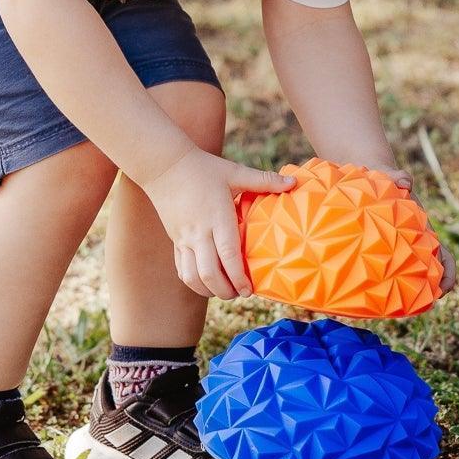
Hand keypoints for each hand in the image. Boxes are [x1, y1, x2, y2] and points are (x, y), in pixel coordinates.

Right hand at [146, 149, 293, 299]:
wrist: (164, 165)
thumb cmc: (204, 168)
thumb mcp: (235, 172)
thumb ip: (264, 180)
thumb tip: (294, 182)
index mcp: (217, 218)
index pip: (228, 256)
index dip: (239, 277)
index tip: (250, 289)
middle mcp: (199, 232)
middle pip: (209, 274)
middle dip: (226, 290)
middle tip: (241, 293)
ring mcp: (183, 238)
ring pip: (191, 276)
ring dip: (208, 290)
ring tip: (225, 291)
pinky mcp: (175, 239)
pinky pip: (181, 268)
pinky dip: (193, 281)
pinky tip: (206, 282)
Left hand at [367, 162, 454, 294]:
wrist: (372, 178)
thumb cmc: (385, 180)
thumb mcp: (391, 177)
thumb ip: (398, 177)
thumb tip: (405, 182)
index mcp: (423, 232)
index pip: (443, 256)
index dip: (448, 272)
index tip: (445, 287)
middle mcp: (415, 244)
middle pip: (431, 272)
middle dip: (431, 290)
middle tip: (424, 304)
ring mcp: (400, 249)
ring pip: (412, 275)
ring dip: (411, 291)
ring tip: (400, 307)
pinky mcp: (384, 250)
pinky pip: (390, 271)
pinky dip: (391, 285)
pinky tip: (376, 296)